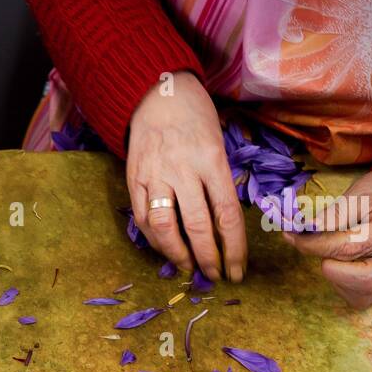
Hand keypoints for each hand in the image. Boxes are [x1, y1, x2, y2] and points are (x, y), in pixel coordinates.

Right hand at [127, 71, 245, 281]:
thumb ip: (219, 184)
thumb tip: (221, 230)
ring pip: (164, 226)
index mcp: (212, 160)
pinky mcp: (134, 179)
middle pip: (197, 226)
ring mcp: (155, 175)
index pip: (226, 215)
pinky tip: (165, 248)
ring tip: (187, 267)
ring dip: (177, 254)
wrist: (157, 94)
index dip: (233, 249)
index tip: (237, 271)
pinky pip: (143, 217)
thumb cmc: (196, 119)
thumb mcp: (218, 145)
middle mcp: (183, 169)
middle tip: (214, 276)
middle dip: (207, 258)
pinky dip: (154, 239)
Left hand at [283, 159, 371, 308]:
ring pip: (361, 296)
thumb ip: (336, 213)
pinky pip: (365, 297)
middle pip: (362, 282)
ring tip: (337, 252)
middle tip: (320, 249)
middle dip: (332, 270)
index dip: (315, 245)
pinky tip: (345, 263)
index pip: (350, 248)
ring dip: (338, 278)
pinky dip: (346, 284)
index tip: (293, 236)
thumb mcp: (365, 190)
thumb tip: (305, 231)